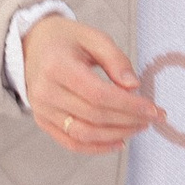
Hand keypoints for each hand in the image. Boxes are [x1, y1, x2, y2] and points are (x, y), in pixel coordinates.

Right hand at [23, 17, 164, 155]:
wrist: (31, 45)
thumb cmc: (66, 39)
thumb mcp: (93, 36)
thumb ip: (115, 59)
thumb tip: (134, 86)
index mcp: (57, 66)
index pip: (98, 94)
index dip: (129, 105)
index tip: (153, 108)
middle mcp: (45, 91)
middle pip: (94, 115)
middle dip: (129, 120)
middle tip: (153, 118)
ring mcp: (41, 109)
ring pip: (84, 133)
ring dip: (117, 134)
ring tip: (139, 127)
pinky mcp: (43, 121)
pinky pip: (71, 142)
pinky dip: (97, 147)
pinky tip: (118, 142)